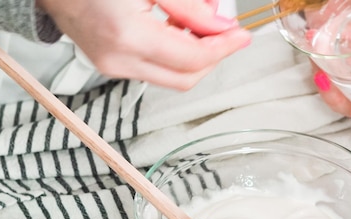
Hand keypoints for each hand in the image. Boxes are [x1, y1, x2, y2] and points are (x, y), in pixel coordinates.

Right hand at [36, 0, 251, 89]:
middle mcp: (119, 59)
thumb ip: (189, 7)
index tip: (241, 36)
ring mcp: (112, 67)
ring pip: (172, 78)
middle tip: (226, 33)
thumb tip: (220, 26)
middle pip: (185, 78)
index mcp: (128, 35)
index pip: (192, 59)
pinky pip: (155, 71)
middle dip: (212, 57)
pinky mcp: (109, 66)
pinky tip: (176, 32)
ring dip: (194, 57)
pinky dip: (174, 56)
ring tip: (198, 26)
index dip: (223, 48)